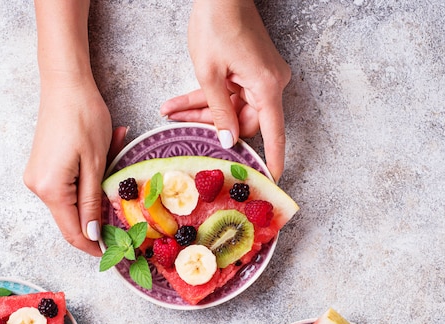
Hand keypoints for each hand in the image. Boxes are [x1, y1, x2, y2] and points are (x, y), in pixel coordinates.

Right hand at [24, 78, 125, 255]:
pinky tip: (101, 156)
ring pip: (72, 202)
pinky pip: (68, 186)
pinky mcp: (42, 168)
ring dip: (95, 193)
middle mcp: (38, 187)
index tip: (116, 252)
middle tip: (125, 208)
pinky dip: (87, 180)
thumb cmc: (83, 117)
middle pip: (72, 219)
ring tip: (113, 162)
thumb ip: (91, 203)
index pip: (73, 232)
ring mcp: (38, 177)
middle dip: (99, 216)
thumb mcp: (94, 164)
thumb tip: (91, 235)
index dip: (94, 246)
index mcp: (51, 190)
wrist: (65, 84)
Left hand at [160, 0, 290, 180]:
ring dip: (202, 109)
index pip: (273, 133)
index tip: (272, 179)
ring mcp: (261, 76)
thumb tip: (228, 141)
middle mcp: (270, 83)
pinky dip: (208, 96)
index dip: (272, 158)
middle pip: (243, 120)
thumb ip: (218, 112)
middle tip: (181, 127)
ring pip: (231, 106)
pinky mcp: (250, 69)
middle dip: (211, 124)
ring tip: (171, 110)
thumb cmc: (217, 23)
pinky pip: (230, 91)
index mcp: (267, 86)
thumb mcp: (209, 74)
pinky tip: (179, 102)